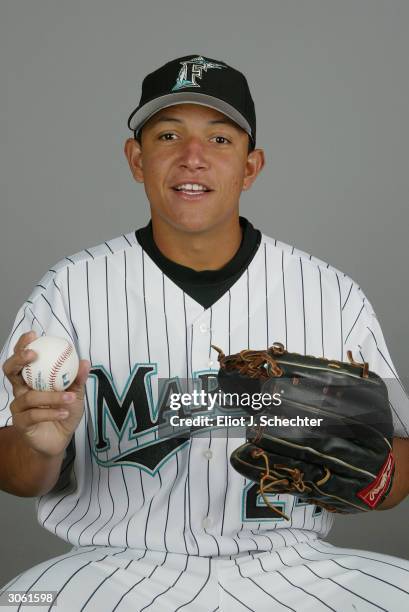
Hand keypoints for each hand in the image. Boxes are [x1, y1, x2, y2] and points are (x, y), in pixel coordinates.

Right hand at [2, 331, 90, 456]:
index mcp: (32, 379)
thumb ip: (78, 379)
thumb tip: (85, 361)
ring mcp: (19, 407)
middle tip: (33, 355)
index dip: (23, 345)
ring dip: (52, 396)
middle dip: (19, 360)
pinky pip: (34, 415)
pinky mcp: (21, 423)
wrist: (59, 440)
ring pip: (30, 397)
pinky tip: (65, 411)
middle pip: (10, 371)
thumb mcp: (75, 394)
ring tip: (70, 398)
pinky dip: (52, 412)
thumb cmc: (64, 412)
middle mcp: (22, 391)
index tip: (33, 335)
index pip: (22, 359)